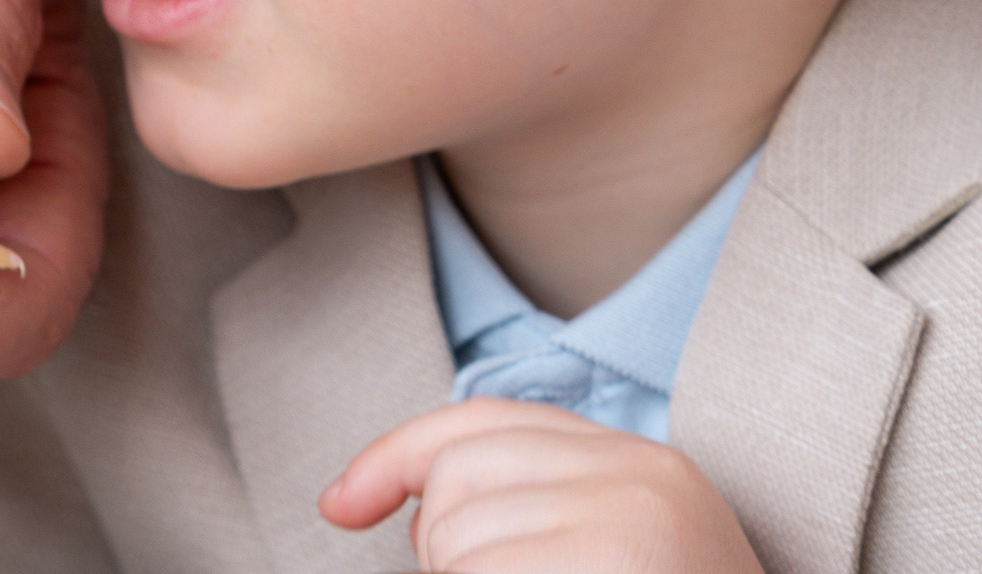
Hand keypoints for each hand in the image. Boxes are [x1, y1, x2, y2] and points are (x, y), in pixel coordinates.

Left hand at [322, 398, 763, 573]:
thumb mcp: (612, 546)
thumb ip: (533, 506)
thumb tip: (394, 510)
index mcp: (641, 462)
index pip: (483, 423)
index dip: (394, 457)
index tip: (340, 505)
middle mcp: (635, 477)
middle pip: (455, 480)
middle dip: (444, 551)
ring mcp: (622, 525)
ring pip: (453, 545)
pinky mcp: (602, 566)